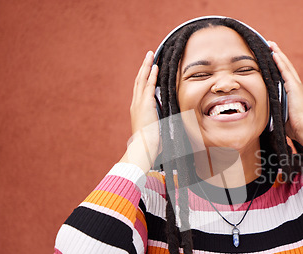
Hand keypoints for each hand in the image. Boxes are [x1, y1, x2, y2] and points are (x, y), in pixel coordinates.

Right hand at [120, 51, 159, 172]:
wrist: (144, 148)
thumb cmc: (150, 143)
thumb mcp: (154, 129)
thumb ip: (158, 121)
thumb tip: (166, 122)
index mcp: (138, 109)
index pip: (141, 89)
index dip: (145, 77)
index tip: (149, 68)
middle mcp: (136, 104)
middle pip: (139, 80)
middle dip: (144, 67)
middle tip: (149, 55)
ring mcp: (139, 103)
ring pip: (142, 80)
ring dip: (147, 66)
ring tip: (151, 55)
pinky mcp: (145, 104)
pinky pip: (148, 86)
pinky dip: (152, 75)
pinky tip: (156, 67)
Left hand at [269, 42, 302, 147]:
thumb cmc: (293, 126)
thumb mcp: (281, 114)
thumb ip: (275, 109)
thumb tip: (265, 111)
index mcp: (292, 92)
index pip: (284, 74)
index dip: (278, 64)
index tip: (271, 56)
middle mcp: (295, 86)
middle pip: (285, 66)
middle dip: (278, 55)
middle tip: (270, 45)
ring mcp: (295, 85)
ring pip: (285, 65)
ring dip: (278, 54)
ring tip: (271, 44)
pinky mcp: (294, 86)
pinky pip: (285, 71)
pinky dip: (279, 62)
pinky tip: (274, 54)